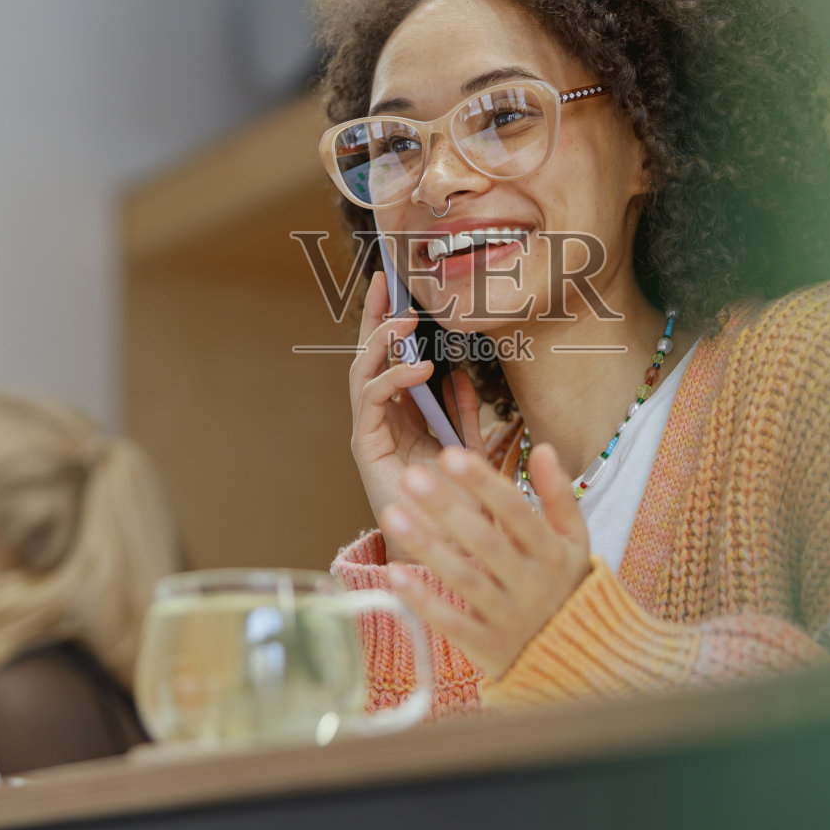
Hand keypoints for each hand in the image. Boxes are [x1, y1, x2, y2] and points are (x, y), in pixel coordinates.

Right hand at [349, 272, 482, 559]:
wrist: (444, 548)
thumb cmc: (453, 499)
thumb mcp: (467, 445)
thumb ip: (463, 411)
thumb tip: (460, 373)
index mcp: (402, 409)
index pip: (391, 354)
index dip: (390, 317)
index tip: (396, 281)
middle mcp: (380, 414)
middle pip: (368, 353)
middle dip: (375, 316)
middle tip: (386, 281)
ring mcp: (369, 427)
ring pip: (363, 370)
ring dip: (383, 341)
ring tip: (407, 320)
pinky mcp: (365, 444)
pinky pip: (371, 399)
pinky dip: (393, 378)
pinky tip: (419, 367)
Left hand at [383, 444, 591, 679]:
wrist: (574, 658)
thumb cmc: (564, 583)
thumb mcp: (574, 540)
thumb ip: (558, 495)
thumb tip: (542, 447)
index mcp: (551, 552)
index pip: (515, 511)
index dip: (482, 483)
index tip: (450, 454)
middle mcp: (530, 583)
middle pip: (485, 541)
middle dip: (447, 507)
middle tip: (410, 475)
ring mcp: (507, 616)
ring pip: (463, 578)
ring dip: (426, 546)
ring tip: (391, 513)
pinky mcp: (486, 646)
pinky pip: (452, 622)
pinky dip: (424, 599)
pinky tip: (395, 572)